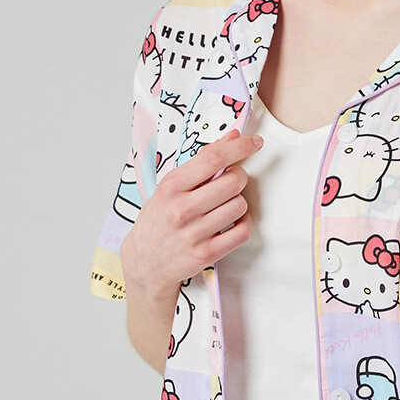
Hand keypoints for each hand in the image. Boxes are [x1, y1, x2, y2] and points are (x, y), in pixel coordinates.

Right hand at [120, 128, 263, 299]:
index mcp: (171, 187)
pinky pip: (242, 231)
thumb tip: (232, 136)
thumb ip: (201, 161)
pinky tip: (233, 221)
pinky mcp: (206, 254)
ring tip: (225, 204)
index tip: (255, 142)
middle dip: (240, 176)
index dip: (239, 147)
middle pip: (232, 181)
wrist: (144, 263)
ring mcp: (194, 233)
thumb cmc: (159, 219)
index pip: (212, 159)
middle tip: (231, 181)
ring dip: (239, 201)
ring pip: (240, 205)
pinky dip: (244, 223)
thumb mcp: (170, 187)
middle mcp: (181, 209)